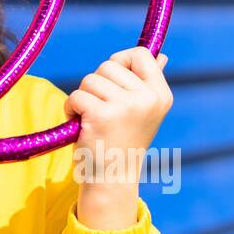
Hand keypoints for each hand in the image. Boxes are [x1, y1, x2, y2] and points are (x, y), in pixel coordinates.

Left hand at [66, 46, 172, 185]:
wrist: (112, 179)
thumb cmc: (124, 141)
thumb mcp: (145, 111)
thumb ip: (149, 83)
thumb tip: (161, 55)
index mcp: (161, 95)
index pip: (141, 54)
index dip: (121, 61)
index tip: (114, 81)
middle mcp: (147, 99)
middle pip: (109, 65)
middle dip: (98, 84)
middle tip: (103, 111)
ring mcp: (125, 107)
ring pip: (90, 79)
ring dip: (83, 97)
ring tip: (93, 119)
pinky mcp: (101, 115)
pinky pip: (76, 95)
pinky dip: (71, 109)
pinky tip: (81, 126)